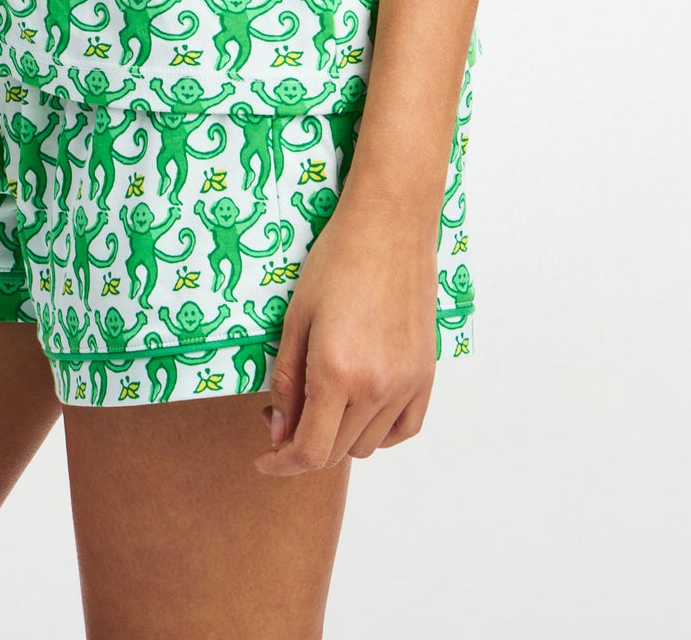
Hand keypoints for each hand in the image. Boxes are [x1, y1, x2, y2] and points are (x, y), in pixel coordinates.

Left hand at [254, 186, 439, 475]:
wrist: (389, 225)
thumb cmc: (336, 261)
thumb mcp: (295, 318)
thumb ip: (286, 380)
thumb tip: (279, 431)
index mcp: (337, 373)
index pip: (309, 452)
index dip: (282, 464)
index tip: (264, 459)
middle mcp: (376, 387)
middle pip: (336, 451)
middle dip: (303, 443)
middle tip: (284, 412)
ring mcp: (407, 383)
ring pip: (368, 444)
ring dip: (339, 435)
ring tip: (323, 399)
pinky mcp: (426, 374)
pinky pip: (404, 429)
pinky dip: (380, 429)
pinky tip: (361, 405)